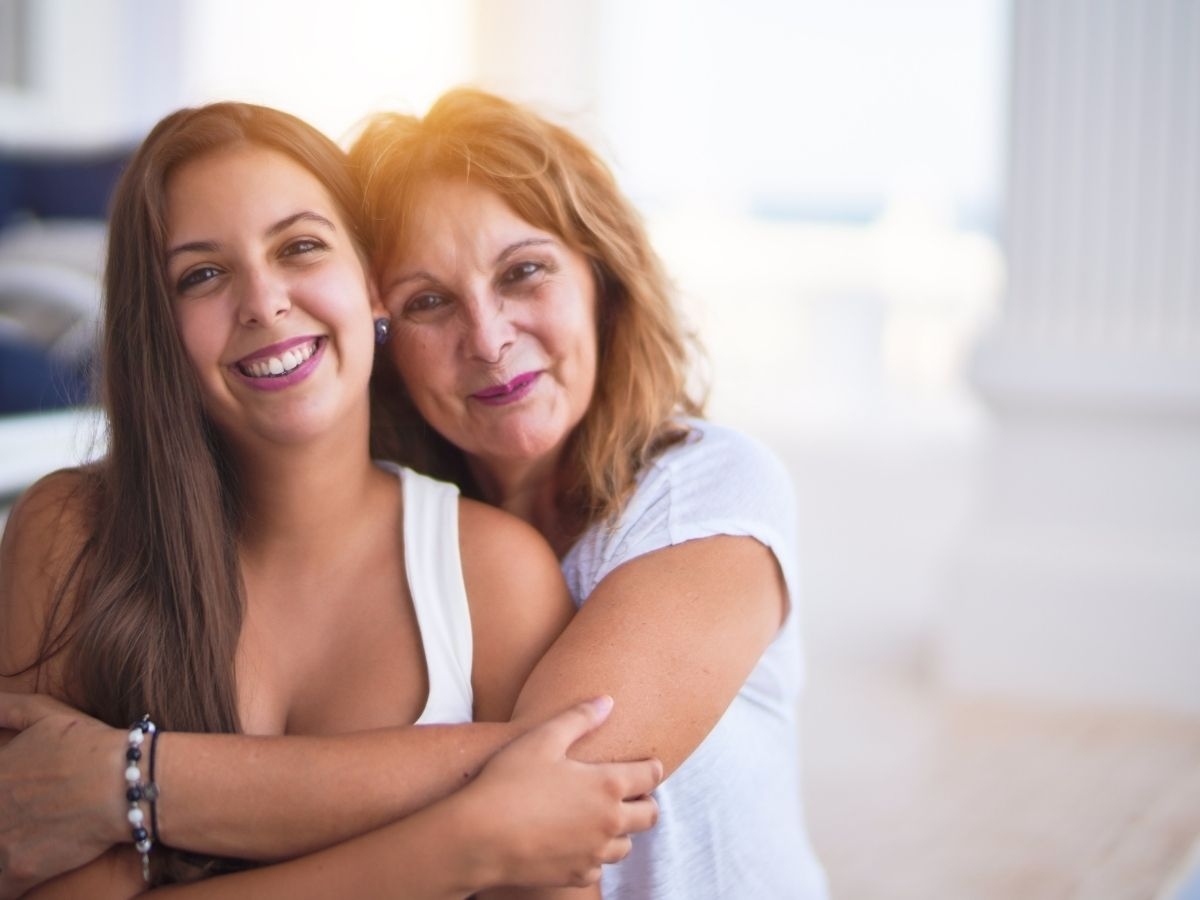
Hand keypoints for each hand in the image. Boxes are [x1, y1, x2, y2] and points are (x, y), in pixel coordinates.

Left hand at [0, 692, 126, 898]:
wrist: (122, 781)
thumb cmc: (89, 745)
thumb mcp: (46, 714)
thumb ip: (9, 708)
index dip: (0, 797)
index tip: (8, 799)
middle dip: (2, 820)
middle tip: (19, 820)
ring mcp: (0, 840)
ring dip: (3, 848)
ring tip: (21, 843)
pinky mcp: (19, 869)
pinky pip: (0, 888)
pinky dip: (6, 883)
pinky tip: (19, 873)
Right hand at [461, 697, 660, 888]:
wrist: (478, 838)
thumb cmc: (508, 782)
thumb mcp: (542, 739)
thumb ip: (579, 718)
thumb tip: (607, 701)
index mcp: (607, 786)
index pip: (651, 776)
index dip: (653, 767)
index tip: (648, 764)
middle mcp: (609, 823)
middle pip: (649, 816)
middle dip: (645, 803)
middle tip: (630, 794)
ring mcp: (594, 853)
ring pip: (626, 846)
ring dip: (621, 832)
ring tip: (602, 818)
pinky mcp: (575, 875)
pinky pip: (598, 869)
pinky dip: (593, 857)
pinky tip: (577, 844)